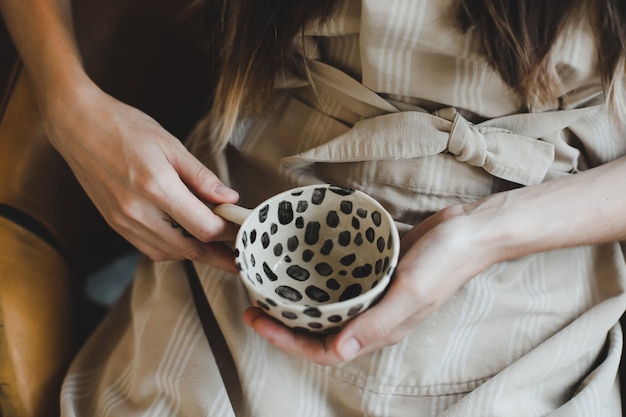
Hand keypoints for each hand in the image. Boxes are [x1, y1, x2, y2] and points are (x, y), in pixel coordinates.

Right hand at [42, 81, 239, 271]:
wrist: (77, 125)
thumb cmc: (125, 127)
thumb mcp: (172, 145)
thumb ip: (202, 177)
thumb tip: (230, 199)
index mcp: (157, 187)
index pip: (204, 227)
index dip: (229, 233)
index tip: (244, 230)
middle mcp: (138, 211)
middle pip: (190, 249)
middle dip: (219, 255)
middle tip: (240, 259)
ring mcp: (123, 221)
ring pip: (170, 254)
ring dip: (196, 254)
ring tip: (218, 251)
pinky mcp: (115, 224)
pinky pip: (151, 249)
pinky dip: (173, 250)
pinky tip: (186, 240)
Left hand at [243, 204, 501, 364]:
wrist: (470, 231)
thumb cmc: (445, 260)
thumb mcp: (412, 290)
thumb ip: (379, 322)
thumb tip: (339, 350)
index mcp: (381, 329)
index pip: (326, 350)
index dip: (288, 342)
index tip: (257, 320)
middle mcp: (374, 317)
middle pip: (321, 332)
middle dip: (284, 325)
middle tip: (252, 305)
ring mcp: (375, 295)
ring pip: (328, 310)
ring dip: (298, 304)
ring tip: (270, 289)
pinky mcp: (377, 274)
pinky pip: (340, 284)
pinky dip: (318, 281)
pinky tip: (303, 266)